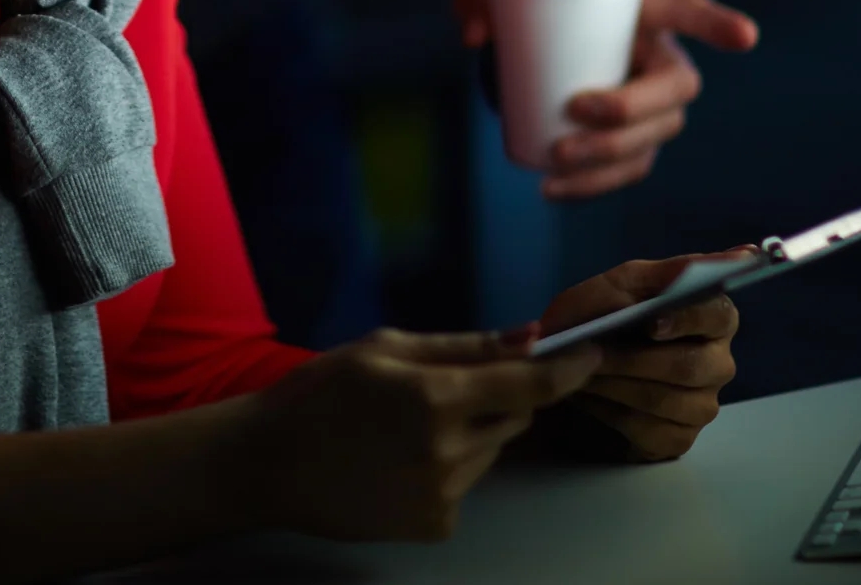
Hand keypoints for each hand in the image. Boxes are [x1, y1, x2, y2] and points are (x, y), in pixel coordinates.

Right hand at [234, 328, 603, 541]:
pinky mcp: (434, 524)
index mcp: (434, 397)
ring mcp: (441, 494)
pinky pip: (467, 484)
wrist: (268, 464)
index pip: (529, 384)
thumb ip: (461, 346)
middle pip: (515, 416)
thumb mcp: (384, 349)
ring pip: (490, 450)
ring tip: (408, 427)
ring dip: (471, 433)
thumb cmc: (320, 393)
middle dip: (501, 396)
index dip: (569, 369)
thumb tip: (528, 336)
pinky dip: (450, 467)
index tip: (592, 354)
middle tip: (448, 387)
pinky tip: (400, 460)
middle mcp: (446, 450)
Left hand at [452, 0, 759, 200]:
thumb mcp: (502, 1)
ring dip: (610, 157)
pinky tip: (556, 190)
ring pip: (654, 139)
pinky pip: (630, 171)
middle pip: (674, 91)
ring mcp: (652, 107)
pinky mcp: (632, 143)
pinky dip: (595, 186)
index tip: (745, 37)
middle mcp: (660, 59)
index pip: (688, 12)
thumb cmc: (531, 15)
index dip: (717, 25)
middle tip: (576, 111)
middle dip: (632, 109)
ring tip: (556, 162)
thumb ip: (481, 2)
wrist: (533, 53)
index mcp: (643, 11)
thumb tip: (475, 34)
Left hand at [534, 252, 746, 460]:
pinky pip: (650, 431)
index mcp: (711, 316)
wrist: (563, 369)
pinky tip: (589, 397)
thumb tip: (736, 256)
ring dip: (617, 384)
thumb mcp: (616, 286)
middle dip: (634, 358)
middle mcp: (718, 362)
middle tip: (593, 351)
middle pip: (691, 366)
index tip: (651, 323)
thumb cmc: (596, 320)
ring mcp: (701, 405)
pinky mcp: (678, 439)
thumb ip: (663, 274)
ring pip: (667, 400)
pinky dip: (611, 412)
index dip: (687, 319)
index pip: (718, 314)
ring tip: (582, 372)